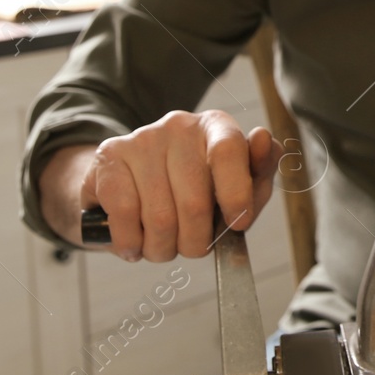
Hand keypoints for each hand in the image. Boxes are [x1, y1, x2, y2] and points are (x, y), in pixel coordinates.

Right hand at [42, 110, 280, 261]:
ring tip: (163, 245)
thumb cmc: (196, 191)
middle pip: (194, 202)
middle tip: (192, 247)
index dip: (236, 194)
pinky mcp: (109, 157)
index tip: (238, 224)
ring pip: (159, 217)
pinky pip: (124, 216)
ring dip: (163, 248)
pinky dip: (131, 243)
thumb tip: (265, 141)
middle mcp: (179, 125)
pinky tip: (135, 242)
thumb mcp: (236, 187)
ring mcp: (142, 139)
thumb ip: (258, 175)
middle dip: (196, 242)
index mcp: (217, 126)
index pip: (229, 151)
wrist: (130, 185)